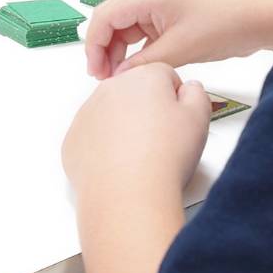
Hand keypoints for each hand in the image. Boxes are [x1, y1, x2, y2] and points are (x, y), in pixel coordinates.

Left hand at [62, 64, 210, 200]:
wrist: (128, 196)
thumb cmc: (165, 157)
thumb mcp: (199, 119)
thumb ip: (197, 94)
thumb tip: (187, 88)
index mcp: (143, 77)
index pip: (164, 75)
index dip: (176, 99)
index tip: (179, 121)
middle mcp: (110, 88)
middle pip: (135, 92)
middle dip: (148, 110)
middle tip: (162, 141)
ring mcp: (86, 113)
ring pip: (111, 113)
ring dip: (125, 127)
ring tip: (141, 157)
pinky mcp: (73, 139)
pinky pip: (92, 137)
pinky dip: (104, 147)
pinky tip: (119, 166)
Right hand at [84, 0, 272, 79]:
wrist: (258, 20)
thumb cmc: (223, 25)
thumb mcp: (180, 48)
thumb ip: (144, 63)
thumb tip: (118, 77)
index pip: (105, 15)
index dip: (94, 44)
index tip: (95, 70)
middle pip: (112, 21)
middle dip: (104, 49)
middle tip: (104, 79)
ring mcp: (161, 7)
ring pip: (126, 29)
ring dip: (119, 51)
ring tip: (118, 78)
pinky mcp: (171, 19)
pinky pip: (144, 34)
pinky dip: (136, 52)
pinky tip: (136, 70)